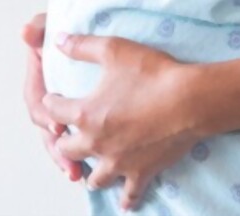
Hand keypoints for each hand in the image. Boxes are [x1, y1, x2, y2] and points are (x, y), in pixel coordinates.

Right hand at [21, 13, 83, 182]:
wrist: (106, 28)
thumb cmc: (79, 24)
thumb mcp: (60, 22)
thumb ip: (42, 26)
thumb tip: (25, 32)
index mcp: (42, 75)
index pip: (36, 100)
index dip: (44, 115)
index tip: (56, 126)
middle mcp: (51, 93)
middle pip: (46, 127)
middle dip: (55, 147)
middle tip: (69, 162)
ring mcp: (65, 105)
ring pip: (59, 138)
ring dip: (65, 157)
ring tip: (76, 173)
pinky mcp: (83, 113)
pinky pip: (78, 138)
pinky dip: (80, 153)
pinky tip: (87, 169)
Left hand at [42, 33, 199, 211]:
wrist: (187, 100)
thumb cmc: (151, 73)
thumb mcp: (113, 50)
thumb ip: (82, 46)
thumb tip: (57, 40)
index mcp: (85, 114)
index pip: (54, 111)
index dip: (52, 101)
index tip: (54, 97)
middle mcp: (96, 143)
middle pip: (67, 149)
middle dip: (64, 138)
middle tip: (69, 131)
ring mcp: (118, 162)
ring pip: (93, 178)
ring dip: (89, 169)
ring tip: (92, 162)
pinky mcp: (140, 173)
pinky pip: (128, 195)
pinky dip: (124, 197)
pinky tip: (123, 199)